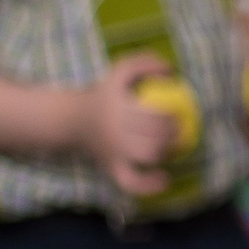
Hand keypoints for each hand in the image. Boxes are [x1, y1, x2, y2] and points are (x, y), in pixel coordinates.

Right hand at [80, 52, 179, 195]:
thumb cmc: (104, 94)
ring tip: (170, 146)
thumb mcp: (119, 71)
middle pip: (154, 136)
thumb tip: (172, 71)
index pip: (154, 116)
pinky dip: (149, 185)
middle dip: (173, 134)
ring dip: (166, 151)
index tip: (177, 115)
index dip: (173, 118)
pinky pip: (130, 182)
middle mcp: (115, 132)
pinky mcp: (110, 168)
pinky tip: (164, 179)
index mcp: (118, 108)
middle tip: (177, 130)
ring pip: (148, 156)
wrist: (71, 120)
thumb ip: (144, 62)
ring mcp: (112, 152)